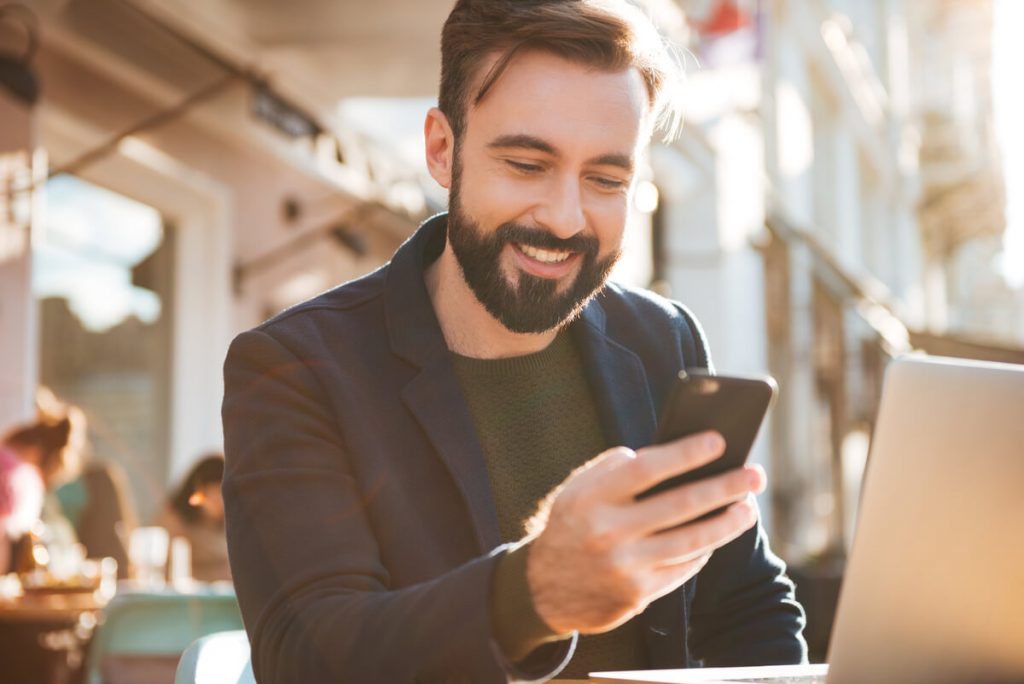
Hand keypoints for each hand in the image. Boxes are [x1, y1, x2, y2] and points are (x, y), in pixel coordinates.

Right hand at [525, 431, 764, 636]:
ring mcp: (624, 567)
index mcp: (592, 498)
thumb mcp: (577, 489)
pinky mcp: (637, 595)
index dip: (685, 454)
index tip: (719, 441)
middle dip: (724, 488)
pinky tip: (720, 534)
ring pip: (690, 542)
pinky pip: (683, 569)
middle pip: (679, 506)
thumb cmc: (571, 525)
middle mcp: (608, 532)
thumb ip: (615, 469)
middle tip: (755, 475)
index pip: (646, 468)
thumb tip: (670, 456)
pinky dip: (705, 550)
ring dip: (727, 524)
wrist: (541, 589)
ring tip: (748, 508)